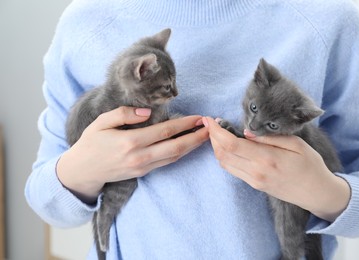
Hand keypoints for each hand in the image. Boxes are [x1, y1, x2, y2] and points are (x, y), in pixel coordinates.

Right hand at [56, 106, 208, 203]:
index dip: (185, 123)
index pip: (165, 130)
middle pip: (176, 147)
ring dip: (192, 146)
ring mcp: (143, 167)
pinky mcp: (143, 173)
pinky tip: (188, 145)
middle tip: (211, 128)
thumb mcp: (101, 122)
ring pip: (174, 157)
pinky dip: (181, 153)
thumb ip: (124, 113)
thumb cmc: (90, 143)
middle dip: (196, 137)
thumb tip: (147, 112)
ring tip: (205, 136)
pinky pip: (167, 162)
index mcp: (130, 142)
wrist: (82, 172)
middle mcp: (140, 157)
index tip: (199, 117)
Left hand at [203, 117, 349, 221]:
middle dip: (212, 137)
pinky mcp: (254, 185)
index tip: (210, 119)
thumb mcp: (296, 144)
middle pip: (222, 154)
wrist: (317, 193)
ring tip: (217, 132)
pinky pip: (232, 170)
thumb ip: (268, 137)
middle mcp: (256, 172)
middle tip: (212, 123)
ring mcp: (253, 181)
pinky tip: (226, 146)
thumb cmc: (310, 165)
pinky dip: (224, 157)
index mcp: (266, 159)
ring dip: (216, 147)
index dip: (216, 131)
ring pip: (224, 163)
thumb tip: (245, 132)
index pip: (231, 144)